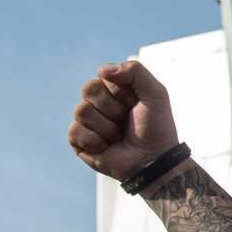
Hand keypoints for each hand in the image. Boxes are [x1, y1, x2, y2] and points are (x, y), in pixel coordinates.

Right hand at [68, 61, 180, 181]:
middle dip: (113, 108)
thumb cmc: (157, 128)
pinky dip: (95, 140)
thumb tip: (102, 70)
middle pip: (88, 90)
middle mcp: (98, 103)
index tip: (135, 104)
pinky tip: (108, 147)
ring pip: (82, 111)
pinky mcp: (79, 141)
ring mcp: (88, 122)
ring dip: (107, 126)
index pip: (103, 76)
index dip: (120, 91)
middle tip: (126, 120)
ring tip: (119, 136)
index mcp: (114, 89)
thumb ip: (135, 71)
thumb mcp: (156, 93)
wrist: (154, 160)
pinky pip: (75, 131)